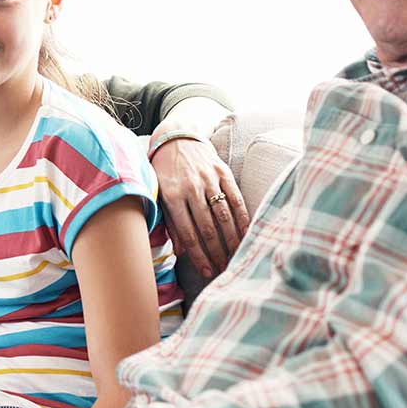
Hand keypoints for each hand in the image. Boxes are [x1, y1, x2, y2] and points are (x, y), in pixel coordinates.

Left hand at [150, 137, 250, 278]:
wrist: (177, 137)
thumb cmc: (164, 170)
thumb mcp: (159, 194)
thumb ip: (171, 222)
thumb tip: (182, 251)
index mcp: (172, 196)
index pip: (187, 232)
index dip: (198, 255)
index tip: (207, 271)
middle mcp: (191, 188)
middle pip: (207, 227)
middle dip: (216, 252)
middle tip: (224, 269)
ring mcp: (209, 179)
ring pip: (223, 215)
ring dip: (231, 239)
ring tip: (236, 256)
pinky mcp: (223, 172)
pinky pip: (236, 198)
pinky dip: (243, 217)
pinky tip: (247, 233)